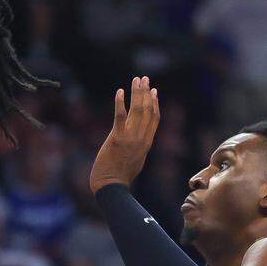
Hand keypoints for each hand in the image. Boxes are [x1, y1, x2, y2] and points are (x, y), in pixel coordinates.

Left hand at [89, 76, 159, 192]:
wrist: (111, 186)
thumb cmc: (120, 176)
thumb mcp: (136, 159)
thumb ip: (138, 146)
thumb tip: (138, 138)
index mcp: (147, 143)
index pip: (155, 119)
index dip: (155, 103)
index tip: (154, 91)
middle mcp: (142, 138)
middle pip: (148, 110)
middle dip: (146, 92)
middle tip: (144, 78)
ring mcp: (130, 138)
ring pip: (137, 110)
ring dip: (137, 93)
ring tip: (136, 80)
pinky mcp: (117, 139)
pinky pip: (120, 117)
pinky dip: (120, 103)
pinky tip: (120, 92)